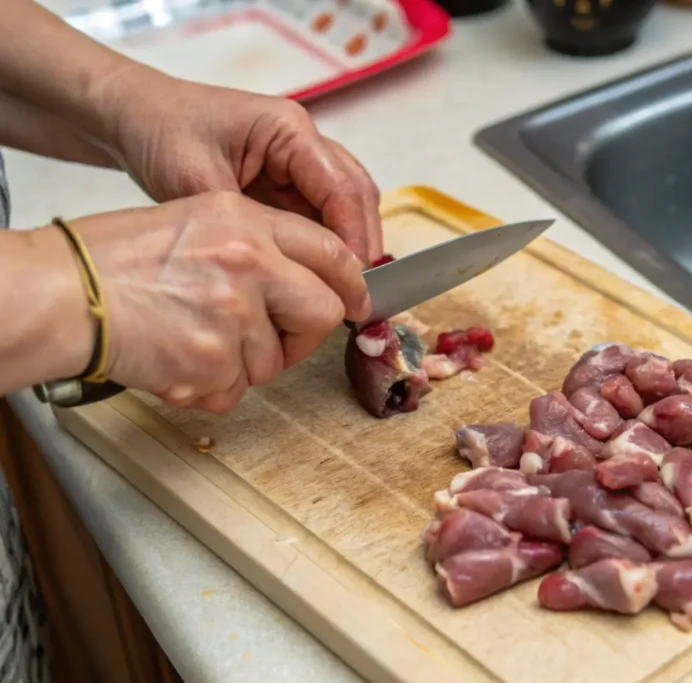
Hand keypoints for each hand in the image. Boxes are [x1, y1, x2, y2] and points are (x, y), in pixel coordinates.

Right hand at [47, 191, 370, 412]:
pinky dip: (211, 387)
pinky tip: (178, 359)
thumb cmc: (115, 260)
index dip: (350, 283)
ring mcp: (232, 314)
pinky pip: (236, 390)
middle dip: (304, 333)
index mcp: (244, 221)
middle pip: (323, 311)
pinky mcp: (211, 362)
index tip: (357, 301)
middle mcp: (248, 263)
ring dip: (242, 362)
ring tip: (193, 338)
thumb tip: (309, 279)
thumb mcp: (196, 221)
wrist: (63, 294)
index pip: (329, 251)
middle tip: (273, 336)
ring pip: (275, 360)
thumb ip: (259, 244)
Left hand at [106, 71, 382, 264]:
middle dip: (362, 244)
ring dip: (347, 246)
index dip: (353, 238)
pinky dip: (324, 244)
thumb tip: (284, 268)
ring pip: (344, 206)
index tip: (354, 282)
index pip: (343, 188)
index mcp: (289, 130)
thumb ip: (246, 222)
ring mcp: (298, 159)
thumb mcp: (197, 182)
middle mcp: (304, 141)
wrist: (132, 115)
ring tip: (344, 291)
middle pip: (357, 195)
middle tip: (358, 294)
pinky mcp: (287, 179)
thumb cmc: (160, 134)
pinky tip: (318, 276)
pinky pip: (319, 213)